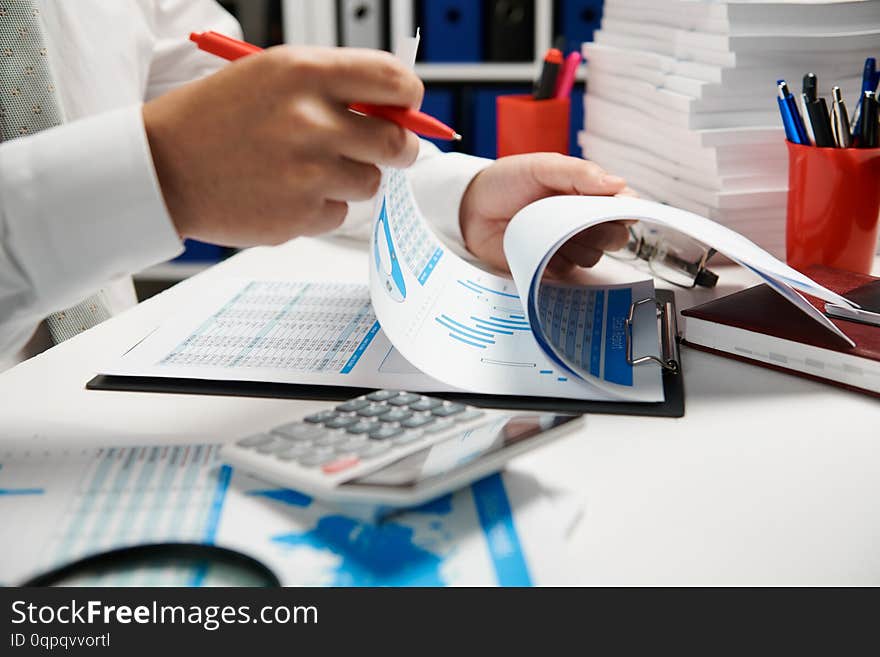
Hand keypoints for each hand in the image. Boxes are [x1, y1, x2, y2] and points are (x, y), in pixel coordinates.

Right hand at [143, 46, 423, 245]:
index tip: (407, 105)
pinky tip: (286, 192)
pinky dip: (322, 205)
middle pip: (398, 143)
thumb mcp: (270, 76)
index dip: (409, 96)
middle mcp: (311, 122)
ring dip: (352, 177)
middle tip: (385, 149)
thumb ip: (333, 85)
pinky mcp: (300, 215)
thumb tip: (395, 106)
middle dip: (400, 147)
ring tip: (308, 168)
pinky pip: (341, 212)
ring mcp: (307, 174)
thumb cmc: (214, 118)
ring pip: (371, 182)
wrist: (161, 169)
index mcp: (304, 73)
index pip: (394, 80)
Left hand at [459, 153, 633, 276]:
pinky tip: (538, 245)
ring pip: (594, 257)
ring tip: (548, 228)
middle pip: (616, 237)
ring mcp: (567, 245)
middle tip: (582, 221)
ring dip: (577, 246)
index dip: (627, 209)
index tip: (625, 210)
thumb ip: (579, 173)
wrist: (471, 209)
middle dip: (607, 232)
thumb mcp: (542, 167)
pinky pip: (567, 271)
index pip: (622, 205)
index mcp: (586, 193)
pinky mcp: (549, 266)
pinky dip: (556, 261)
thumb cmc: (506, 182)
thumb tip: (618, 184)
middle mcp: (581, 221)